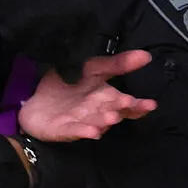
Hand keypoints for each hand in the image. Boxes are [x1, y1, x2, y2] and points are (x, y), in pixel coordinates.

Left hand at [18, 50, 157, 141]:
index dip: (138, 105)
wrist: (36, 101)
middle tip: (129, 104)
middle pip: (112, 112)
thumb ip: (117, 64)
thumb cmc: (68, 86)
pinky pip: (74, 130)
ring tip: (112, 118)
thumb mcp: (92, 68)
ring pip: (95, 122)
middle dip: (121, 110)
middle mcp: (97, 112)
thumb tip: (146, 55)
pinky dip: (83, 131)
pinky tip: (92, 132)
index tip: (151, 104)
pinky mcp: (63, 129)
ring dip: (104, 121)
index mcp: (105, 98)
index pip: (126, 103)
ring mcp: (80, 122)